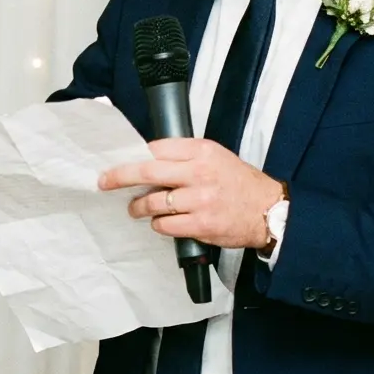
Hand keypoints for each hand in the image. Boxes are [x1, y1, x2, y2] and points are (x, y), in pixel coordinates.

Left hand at [98, 137, 281, 249]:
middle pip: (146, 171)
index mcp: (202, 152)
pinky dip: (158, 225)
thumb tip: (148, 158)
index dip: (134, 155)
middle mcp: (199, 173)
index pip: (157, 148)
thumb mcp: (216, 156)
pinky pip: (164, 225)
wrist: (269, 211)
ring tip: (135, 208)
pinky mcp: (200, 225)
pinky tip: (162, 222)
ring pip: (152, 202)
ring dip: (138, 207)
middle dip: (119, 176)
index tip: (119, 160)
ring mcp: (199, 201)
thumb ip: (185, 156)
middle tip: (104, 181)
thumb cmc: (240, 183)